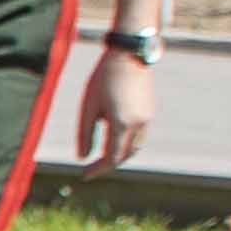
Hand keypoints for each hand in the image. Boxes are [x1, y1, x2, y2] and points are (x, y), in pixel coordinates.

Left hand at [78, 45, 156, 172]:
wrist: (129, 55)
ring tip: (101, 158)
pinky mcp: (149, 112)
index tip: (84, 175)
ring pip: (135, 148)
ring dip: (119, 156)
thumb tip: (81, 157)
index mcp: (122, 124)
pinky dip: (127, 145)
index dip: (98, 169)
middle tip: (90, 169)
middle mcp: (139, 124)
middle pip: (125, 156)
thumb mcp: (88, 106)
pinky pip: (139, 137)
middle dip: (108, 165)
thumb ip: (85, 133)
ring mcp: (147, 118)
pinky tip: (114, 142)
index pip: (112, 158)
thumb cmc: (103, 78)